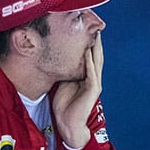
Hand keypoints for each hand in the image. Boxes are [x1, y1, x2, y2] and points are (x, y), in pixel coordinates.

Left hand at [52, 32, 103, 149]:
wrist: (68, 124)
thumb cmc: (63, 105)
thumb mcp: (61, 83)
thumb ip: (62, 71)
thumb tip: (54, 59)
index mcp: (86, 76)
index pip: (89, 56)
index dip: (88, 43)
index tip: (85, 28)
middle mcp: (92, 78)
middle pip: (96, 55)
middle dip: (96, 41)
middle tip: (95, 25)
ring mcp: (94, 83)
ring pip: (96, 61)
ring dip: (96, 48)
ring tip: (95, 34)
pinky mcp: (93, 89)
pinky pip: (91, 72)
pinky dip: (89, 61)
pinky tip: (88, 51)